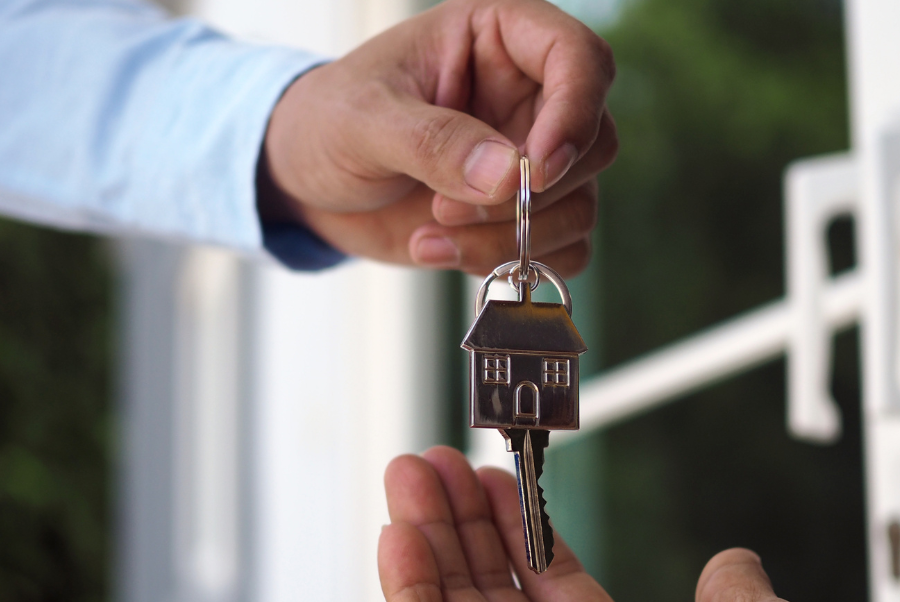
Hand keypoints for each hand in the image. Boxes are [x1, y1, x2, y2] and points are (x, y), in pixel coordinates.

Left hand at [260, 0, 617, 275]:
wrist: (304, 183)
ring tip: (431, 233)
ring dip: (513, 237)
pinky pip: (561, 249)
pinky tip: (442, 252)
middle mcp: (528, 96)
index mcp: (499, 39)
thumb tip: (506, 176)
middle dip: (532, 192)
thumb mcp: (363, 119)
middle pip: (594, 141)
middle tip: (453, 207)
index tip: (536, 167)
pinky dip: (511, 265)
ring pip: (579, 204)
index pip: (580, 60)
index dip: (576, 112)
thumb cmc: (326, 122)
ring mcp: (529, 158)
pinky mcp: (521, 216)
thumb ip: (433, 141)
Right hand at [378, 447, 838, 601]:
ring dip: (426, 541)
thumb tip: (731, 567)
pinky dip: (407, 591)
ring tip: (411, 478)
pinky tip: (399, 535)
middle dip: (461, 524)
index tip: (499, 482)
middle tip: (438, 467)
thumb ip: (734, 595)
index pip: (550, 591)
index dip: (518, 531)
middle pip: (492, 595)